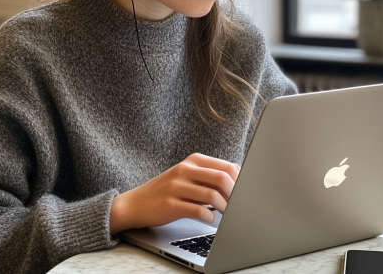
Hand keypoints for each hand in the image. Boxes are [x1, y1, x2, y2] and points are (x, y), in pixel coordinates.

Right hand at [109, 153, 239, 234]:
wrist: (135, 203)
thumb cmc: (167, 191)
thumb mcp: (187, 176)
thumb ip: (209, 176)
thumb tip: (239, 179)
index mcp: (193, 160)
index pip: (226, 166)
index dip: (240, 181)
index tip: (247, 193)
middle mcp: (185, 170)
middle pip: (222, 178)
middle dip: (235, 194)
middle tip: (239, 206)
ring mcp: (176, 186)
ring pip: (211, 195)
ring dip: (225, 208)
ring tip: (227, 215)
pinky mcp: (170, 204)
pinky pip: (197, 211)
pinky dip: (209, 218)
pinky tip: (210, 220)